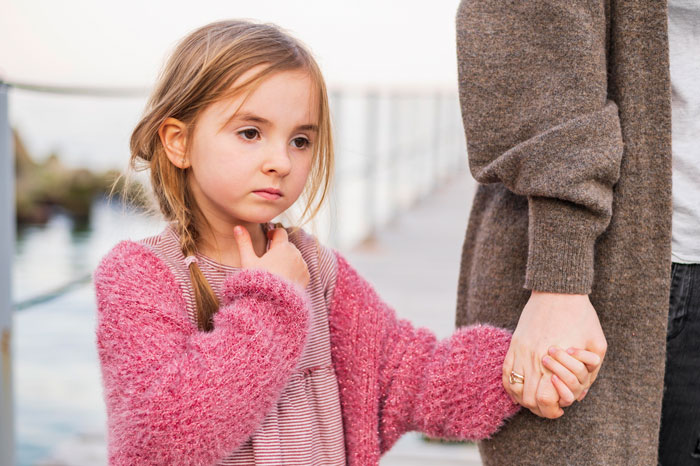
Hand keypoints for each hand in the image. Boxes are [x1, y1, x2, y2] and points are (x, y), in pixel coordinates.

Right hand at [233, 225, 309, 288]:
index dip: (273, 233)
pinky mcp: (306, 277)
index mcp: (282, 247)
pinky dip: (294, 270)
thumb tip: (237, 227)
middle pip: (288, 245)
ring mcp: (302, 265)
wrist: (272, 303)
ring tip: (276, 270)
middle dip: (280, 248)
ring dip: (287, 259)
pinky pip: (300, 268)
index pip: (280, 232)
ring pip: (295, 257)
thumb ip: (244, 242)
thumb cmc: (258, 281)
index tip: (268, 237)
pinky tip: (283, 278)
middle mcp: (295, 254)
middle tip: (269, 257)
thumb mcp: (248, 261)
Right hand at [502, 291, 606, 417]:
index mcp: (556, 361)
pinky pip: (506, 373)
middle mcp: (535, 359)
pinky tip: (521, 386)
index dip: (551, 410)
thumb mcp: (597, 343)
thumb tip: (581, 395)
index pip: (545, 399)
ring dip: (524, 398)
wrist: (559, 290)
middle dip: (538, 408)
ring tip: (535, 398)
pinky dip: (511, 385)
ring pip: (515, 388)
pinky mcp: (514, 344)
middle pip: (528, 399)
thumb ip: (592, 371)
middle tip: (548, 406)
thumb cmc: (582, 315)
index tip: (559, 409)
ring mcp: (521, 351)